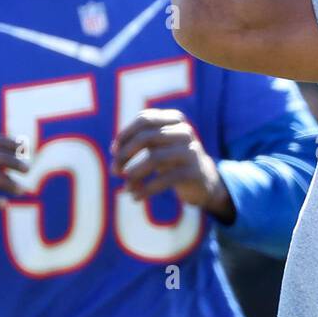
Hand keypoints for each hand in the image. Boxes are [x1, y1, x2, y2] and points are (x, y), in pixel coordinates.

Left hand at [110, 109, 234, 221]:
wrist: (203, 179)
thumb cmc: (171, 160)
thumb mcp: (157, 145)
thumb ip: (136, 143)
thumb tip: (115, 154)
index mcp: (175, 119)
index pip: (144, 119)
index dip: (125, 135)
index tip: (114, 151)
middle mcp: (185, 131)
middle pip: (146, 137)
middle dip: (125, 155)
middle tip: (115, 171)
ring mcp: (191, 151)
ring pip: (154, 158)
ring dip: (134, 174)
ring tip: (127, 187)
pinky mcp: (194, 172)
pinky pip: (164, 180)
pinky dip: (146, 190)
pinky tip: (136, 197)